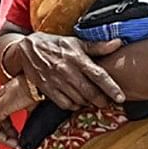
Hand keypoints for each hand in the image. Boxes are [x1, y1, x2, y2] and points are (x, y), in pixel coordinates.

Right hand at [9, 26, 127, 114]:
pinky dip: (73, 105)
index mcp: (77, 58)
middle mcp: (67, 71)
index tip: (121, 98)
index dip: (111, 88)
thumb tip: (118, 43)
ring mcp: (56, 81)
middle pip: (90, 92)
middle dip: (101, 100)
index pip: (99, 75)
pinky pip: (64, 103)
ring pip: (78, 99)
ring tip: (91, 101)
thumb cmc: (55, 45)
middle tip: (106, 102)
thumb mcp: (76, 43)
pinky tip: (76, 101)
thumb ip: (97, 46)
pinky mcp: (47, 88)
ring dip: (87, 103)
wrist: (26, 49)